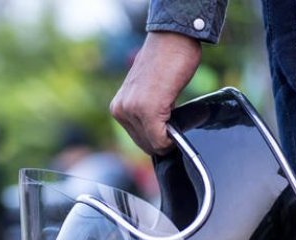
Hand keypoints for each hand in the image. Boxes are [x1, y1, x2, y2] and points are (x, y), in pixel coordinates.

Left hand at [110, 32, 201, 154]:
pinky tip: (177, 130)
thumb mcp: (147, 92)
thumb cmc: (166, 61)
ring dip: (167, 139)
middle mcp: (121, 110)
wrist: (172, 38)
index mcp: (118, 107)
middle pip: (144, 144)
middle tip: (176, 129)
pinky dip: (171, 140)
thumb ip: (145, 113)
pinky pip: (160, 139)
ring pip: (152, 144)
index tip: (169, 133)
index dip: (156, 140)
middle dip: (161, 141)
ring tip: (176, 123)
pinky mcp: (148, 110)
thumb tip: (157, 136)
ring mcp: (132, 110)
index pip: (137, 139)